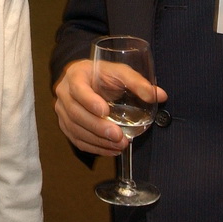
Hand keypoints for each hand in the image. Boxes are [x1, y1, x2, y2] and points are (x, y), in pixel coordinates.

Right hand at [53, 58, 167, 155]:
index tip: (105, 111)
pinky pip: (77, 140)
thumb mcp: (119, 72)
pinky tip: (111, 150)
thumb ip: (137, 82)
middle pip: (76, 113)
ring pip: (75, 129)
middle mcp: (63, 93)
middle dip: (97, 127)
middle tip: (118, 136)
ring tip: (119, 145)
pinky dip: (94, 147)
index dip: (89, 101)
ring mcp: (62, 111)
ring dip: (97, 140)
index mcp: (75, 75)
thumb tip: (160, 96)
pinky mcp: (66, 125)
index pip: (78, 89)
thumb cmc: (102, 75)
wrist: (85, 80)